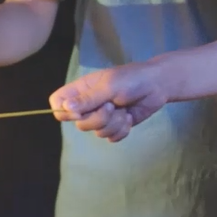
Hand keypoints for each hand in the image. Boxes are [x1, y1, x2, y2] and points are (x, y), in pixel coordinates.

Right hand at [49, 63, 170, 141]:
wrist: (157, 86)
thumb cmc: (131, 79)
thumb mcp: (108, 86)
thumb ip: (87, 99)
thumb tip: (65, 108)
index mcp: (81, 90)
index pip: (58, 103)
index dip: (63, 111)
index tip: (78, 112)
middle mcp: (88, 104)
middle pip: (78, 123)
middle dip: (98, 118)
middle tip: (112, 106)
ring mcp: (102, 117)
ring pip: (96, 132)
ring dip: (113, 124)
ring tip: (124, 111)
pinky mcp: (115, 126)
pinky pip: (110, 138)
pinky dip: (121, 130)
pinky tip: (128, 118)